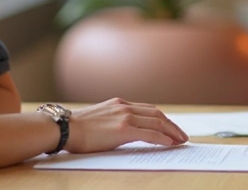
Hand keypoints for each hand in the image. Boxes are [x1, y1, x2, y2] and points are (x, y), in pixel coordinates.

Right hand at [64, 98, 187, 153]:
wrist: (65, 128)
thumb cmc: (77, 128)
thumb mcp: (100, 118)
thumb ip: (115, 120)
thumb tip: (125, 131)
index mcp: (120, 103)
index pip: (149, 109)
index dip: (163, 119)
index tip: (172, 127)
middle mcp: (125, 106)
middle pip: (157, 114)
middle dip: (172, 125)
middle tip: (182, 135)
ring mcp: (125, 116)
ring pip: (157, 122)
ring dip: (172, 131)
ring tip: (181, 141)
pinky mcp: (123, 129)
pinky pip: (150, 133)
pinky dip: (162, 138)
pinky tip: (170, 143)